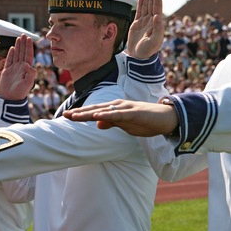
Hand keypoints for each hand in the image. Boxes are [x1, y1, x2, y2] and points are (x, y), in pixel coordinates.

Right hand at [1, 35, 36, 99]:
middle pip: (22, 52)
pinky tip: (12, 48)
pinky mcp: (7, 71)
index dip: (28, 46)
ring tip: (18, 38)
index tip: (29, 38)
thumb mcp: (28, 84)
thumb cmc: (20, 92)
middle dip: (23, 44)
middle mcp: (21, 67)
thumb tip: (29, 64)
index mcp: (27, 69)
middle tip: (23, 34)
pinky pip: (9, 60)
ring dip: (18, 46)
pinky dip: (10, 53)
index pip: (28, 55)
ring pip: (16, 54)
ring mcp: (14, 68)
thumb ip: (31, 74)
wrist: (10, 98)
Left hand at [63, 99, 178, 136]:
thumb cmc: (146, 121)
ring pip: (103, 111)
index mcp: (115, 109)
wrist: (166, 118)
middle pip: (95, 109)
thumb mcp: (126, 125)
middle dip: (79, 113)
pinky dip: (106, 115)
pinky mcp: (133, 113)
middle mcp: (118, 105)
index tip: (66, 116)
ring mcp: (125, 108)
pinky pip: (117, 115)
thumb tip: (97, 123)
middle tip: (64, 115)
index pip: (94, 111)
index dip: (80, 113)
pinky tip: (97, 116)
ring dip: (88, 113)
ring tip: (74, 116)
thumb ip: (112, 123)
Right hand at [126, 0, 163, 58]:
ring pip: (147, 5)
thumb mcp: (154, 41)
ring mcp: (145, 22)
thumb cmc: (147, 51)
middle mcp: (152, 20)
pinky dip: (141, 3)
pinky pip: (140, 11)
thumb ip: (157, 29)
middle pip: (153, 2)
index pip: (157, 6)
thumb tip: (158, 16)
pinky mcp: (137, 25)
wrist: (139, 58)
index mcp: (157, 23)